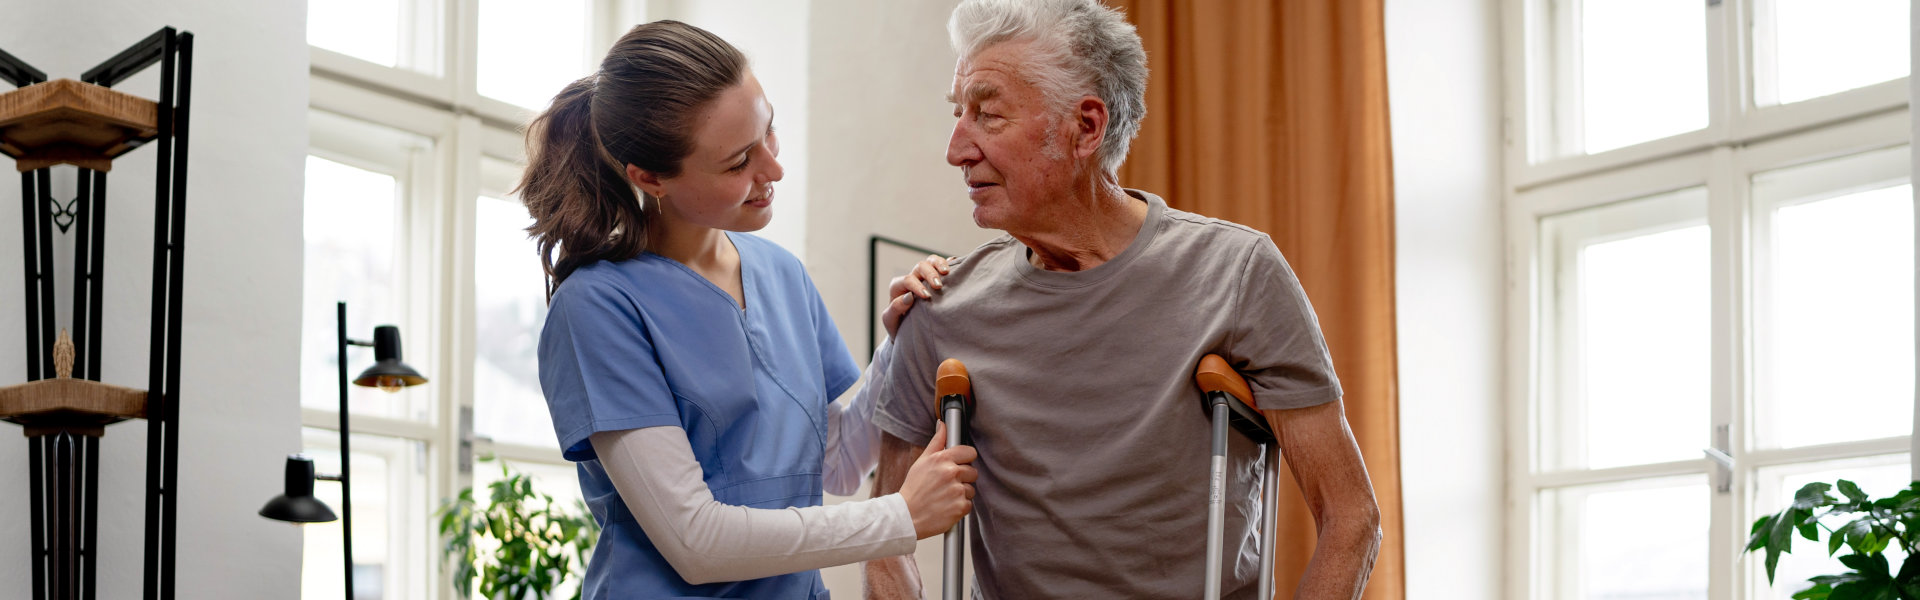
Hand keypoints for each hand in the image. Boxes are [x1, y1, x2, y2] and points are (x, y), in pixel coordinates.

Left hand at [882, 255, 951, 337]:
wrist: (906, 330)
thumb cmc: (897, 325)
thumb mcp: (890, 320)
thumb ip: (894, 309)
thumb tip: (908, 297)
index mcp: (898, 287)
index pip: (908, 280)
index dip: (917, 286)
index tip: (927, 296)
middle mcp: (911, 278)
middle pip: (920, 266)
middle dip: (930, 274)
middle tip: (938, 286)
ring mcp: (924, 277)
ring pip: (931, 261)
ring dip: (940, 264)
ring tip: (947, 272)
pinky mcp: (936, 278)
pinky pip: (943, 265)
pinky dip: (950, 263)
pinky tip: (956, 265)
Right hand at [896, 420, 976, 538]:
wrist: (906, 516)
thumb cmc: (913, 488)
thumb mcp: (922, 461)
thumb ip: (936, 442)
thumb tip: (943, 424)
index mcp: (942, 459)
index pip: (969, 452)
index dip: (965, 459)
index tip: (959, 465)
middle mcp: (951, 473)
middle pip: (973, 472)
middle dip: (963, 478)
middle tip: (947, 484)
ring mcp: (957, 491)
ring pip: (971, 489)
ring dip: (961, 494)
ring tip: (945, 497)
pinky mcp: (960, 507)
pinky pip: (969, 504)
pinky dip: (960, 507)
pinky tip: (946, 506)